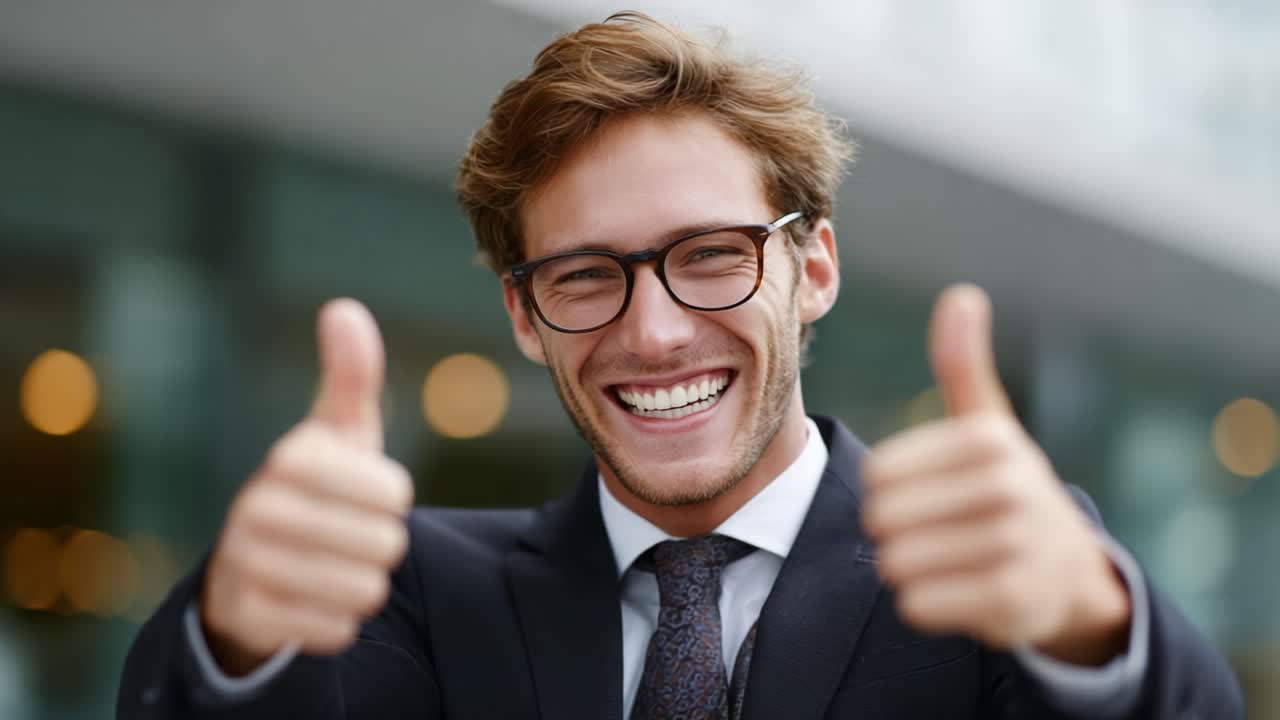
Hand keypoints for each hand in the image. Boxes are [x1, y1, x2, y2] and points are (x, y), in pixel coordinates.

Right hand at [200, 299, 412, 674]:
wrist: (252, 565)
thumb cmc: (316, 487)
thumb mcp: (338, 432)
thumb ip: (350, 376)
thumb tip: (343, 308)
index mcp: (291, 456)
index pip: (393, 493)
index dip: (393, 499)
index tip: (370, 494)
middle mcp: (257, 507)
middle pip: (384, 545)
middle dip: (381, 545)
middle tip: (351, 535)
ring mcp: (246, 564)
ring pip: (363, 591)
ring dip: (362, 584)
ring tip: (334, 565)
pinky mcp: (247, 617)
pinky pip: (334, 631)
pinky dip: (338, 621)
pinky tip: (315, 599)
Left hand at [861, 284, 1129, 664]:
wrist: (1070, 570)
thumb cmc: (1007, 485)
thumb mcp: (988, 423)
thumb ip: (962, 365)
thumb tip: (961, 295)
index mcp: (991, 440)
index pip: (878, 473)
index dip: (887, 488)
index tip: (923, 489)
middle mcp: (1010, 489)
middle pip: (883, 518)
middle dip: (892, 530)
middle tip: (929, 530)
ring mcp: (1015, 547)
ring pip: (896, 563)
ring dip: (904, 567)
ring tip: (940, 558)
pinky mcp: (1011, 603)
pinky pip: (916, 605)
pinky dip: (921, 602)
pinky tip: (953, 589)